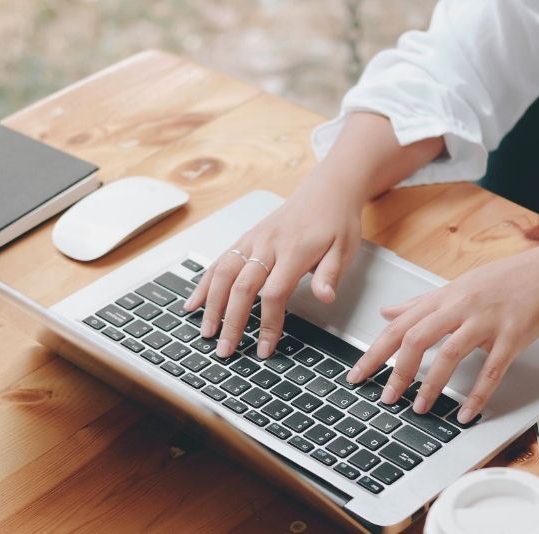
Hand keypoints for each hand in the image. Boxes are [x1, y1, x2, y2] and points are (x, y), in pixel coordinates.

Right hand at [184, 174, 363, 358]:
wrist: (326, 189)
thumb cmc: (335, 221)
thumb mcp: (345, 249)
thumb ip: (330, 275)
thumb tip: (325, 298)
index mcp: (294, 250)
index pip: (274, 293)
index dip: (268, 323)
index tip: (265, 349)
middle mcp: (267, 244)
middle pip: (242, 287)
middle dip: (231, 321)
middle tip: (225, 350)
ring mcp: (253, 240)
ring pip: (224, 273)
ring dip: (211, 305)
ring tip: (206, 332)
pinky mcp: (246, 238)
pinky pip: (220, 261)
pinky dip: (204, 283)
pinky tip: (193, 303)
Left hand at [347, 240, 538, 424]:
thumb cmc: (502, 281)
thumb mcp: (456, 287)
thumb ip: (420, 304)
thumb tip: (387, 313)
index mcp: (444, 298)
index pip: (400, 325)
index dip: (376, 351)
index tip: (358, 374)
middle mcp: (460, 307)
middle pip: (417, 337)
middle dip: (397, 370)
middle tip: (386, 398)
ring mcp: (486, 322)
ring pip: (450, 353)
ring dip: (432, 384)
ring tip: (419, 408)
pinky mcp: (512, 337)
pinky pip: (491, 369)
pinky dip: (477, 394)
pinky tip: (465, 413)